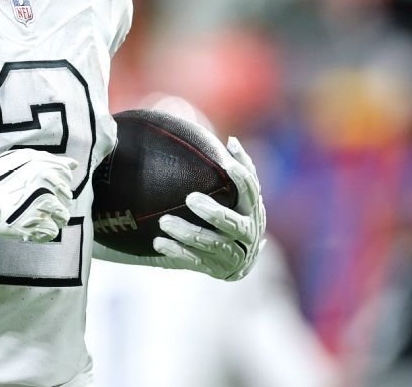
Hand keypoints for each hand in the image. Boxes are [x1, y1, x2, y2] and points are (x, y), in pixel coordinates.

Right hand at [0, 148, 76, 243]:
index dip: (54, 185)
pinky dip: (42, 233)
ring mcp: (43, 206)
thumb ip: (50, 161)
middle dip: (53, 203)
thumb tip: (73, 164)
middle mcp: (48, 185)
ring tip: (30, 216)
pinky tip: (28, 226)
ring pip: (63, 217)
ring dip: (49, 219)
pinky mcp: (37, 225)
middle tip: (30, 204)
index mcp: (45, 167)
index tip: (37, 189)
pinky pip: (52, 232)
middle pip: (66, 199)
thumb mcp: (21, 160)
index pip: (66, 178)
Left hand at [153, 136, 266, 280]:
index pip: (252, 192)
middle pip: (233, 223)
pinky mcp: (217, 270)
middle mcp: (248, 234)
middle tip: (190, 198)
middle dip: (214, 212)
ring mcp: (234, 255)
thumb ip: (237, 169)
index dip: (242, 178)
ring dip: (188, 233)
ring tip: (164, 222)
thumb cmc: (233, 215)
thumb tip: (232, 141)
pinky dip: (177, 251)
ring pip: (213, 245)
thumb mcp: (237, 196)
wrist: (233, 260)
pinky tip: (158, 242)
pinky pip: (195, 261)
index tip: (226, 164)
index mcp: (254, 211)